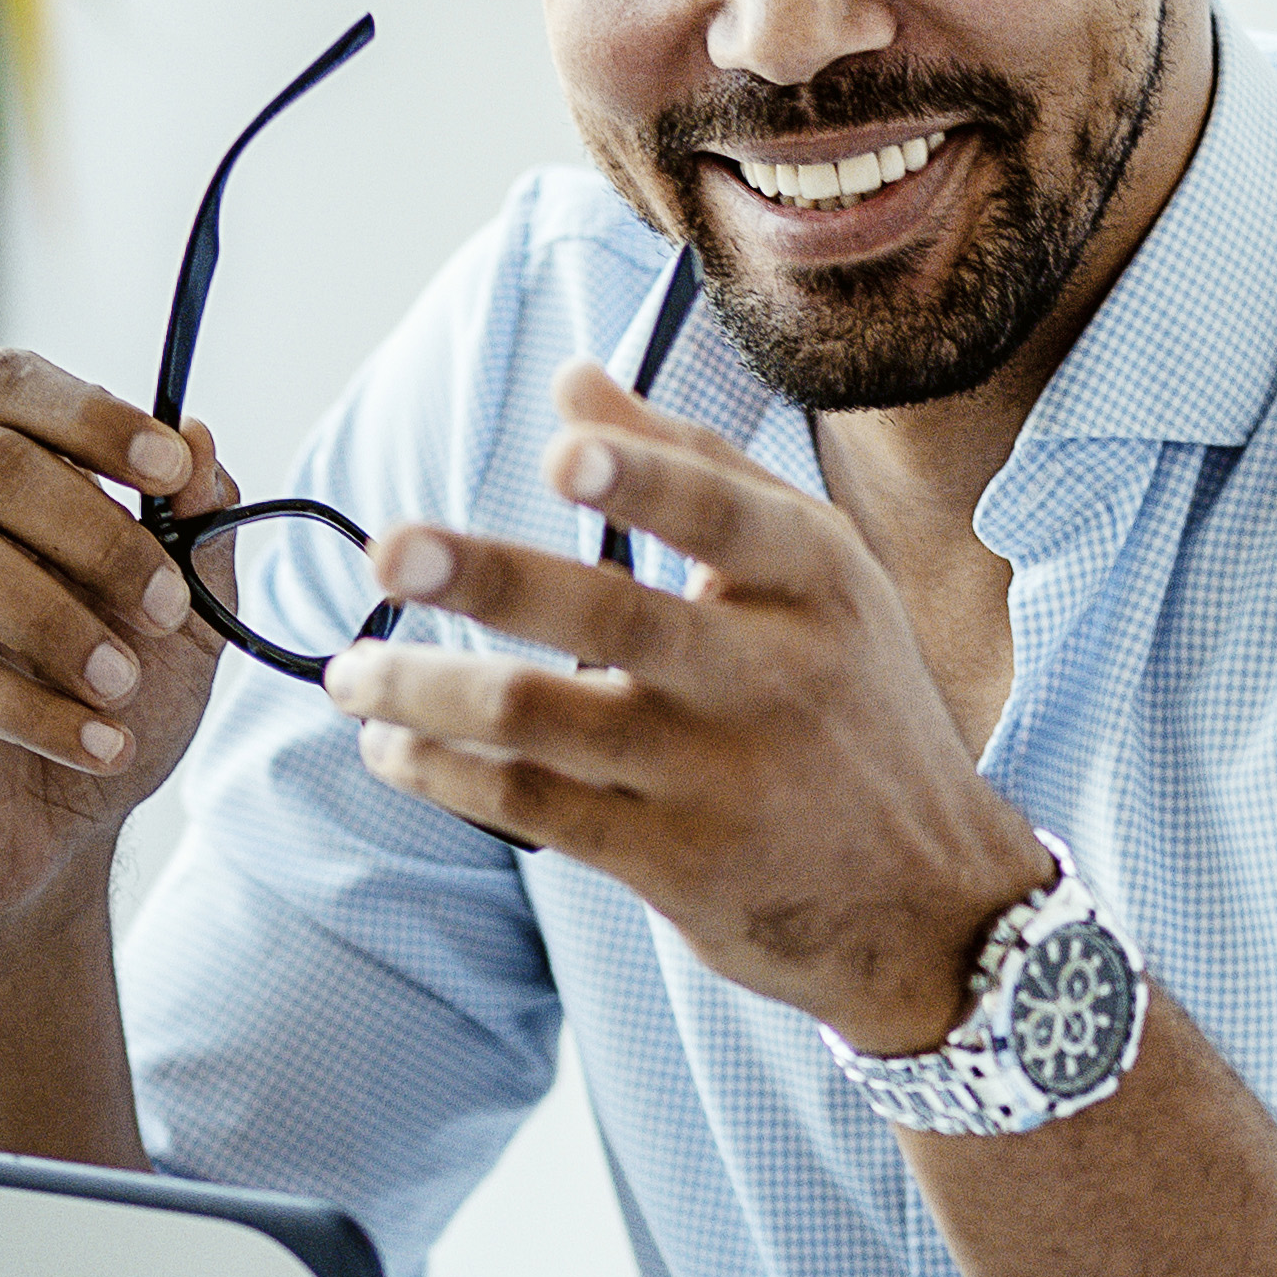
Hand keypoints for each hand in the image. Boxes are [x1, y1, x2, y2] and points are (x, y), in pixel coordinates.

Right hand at [0, 347, 232, 942]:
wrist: (43, 842)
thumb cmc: (99, 708)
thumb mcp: (183, 625)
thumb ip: (196, 534)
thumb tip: (204, 442)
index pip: (8, 388)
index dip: (90, 414)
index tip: (173, 470)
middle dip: (93, 530)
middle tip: (166, 609)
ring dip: (50, 616)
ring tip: (118, 685)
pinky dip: (29, 708)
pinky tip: (97, 745)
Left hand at [338, 368, 1058, 1053]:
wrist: (928, 898)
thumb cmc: (850, 700)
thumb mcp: (819, 575)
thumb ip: (698, 468)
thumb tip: (575, 378)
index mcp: (813, 581)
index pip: (724, 516)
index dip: (644, 478)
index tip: (562, 448)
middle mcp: (770, 676)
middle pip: (611, 615)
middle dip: (487, 577)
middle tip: (388, 547)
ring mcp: (717, 777)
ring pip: (543, 720)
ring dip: (425, 691)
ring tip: (348, 675)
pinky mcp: (673, 862)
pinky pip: (533, 807)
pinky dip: (447, 772)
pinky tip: (392, 747)